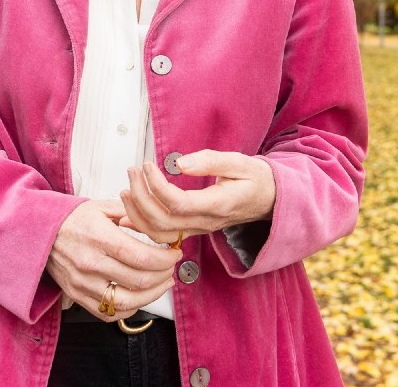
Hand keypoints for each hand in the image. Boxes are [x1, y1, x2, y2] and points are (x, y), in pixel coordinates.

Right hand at [46, 199, 181, 320]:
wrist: (40, 232)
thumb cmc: (73, 219)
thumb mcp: (102, 207)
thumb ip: (132, 214)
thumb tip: (157, 224)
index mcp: (100, 237)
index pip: (141, 256)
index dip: (164, 259)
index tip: (174, 254)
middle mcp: (91, 263)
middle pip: (139, 280)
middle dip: (163, 275)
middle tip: (171, 268)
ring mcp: (83, 283)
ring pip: (128, 301)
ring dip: (152, 295)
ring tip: (162, 284)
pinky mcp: (77, 296)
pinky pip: (110, 313)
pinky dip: (130, 308)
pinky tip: (140, 296)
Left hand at [119, 151, 275, 244]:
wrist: (271, 199)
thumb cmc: (256, 179)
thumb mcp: (239, 162)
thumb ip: (209, 161)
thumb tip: (179, 163)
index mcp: (217, 204)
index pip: (177, 203)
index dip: (156, 185)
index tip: (147, 165)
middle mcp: (206, 222)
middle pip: (162, 220)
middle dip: (140, 196)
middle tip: (133, 171)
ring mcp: (199, 229)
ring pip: (159, 233)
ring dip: (137, 212)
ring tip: (127, 188)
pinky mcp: (193, 229)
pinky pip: (163, 235)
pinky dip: (141, 226)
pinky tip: (126, 215)